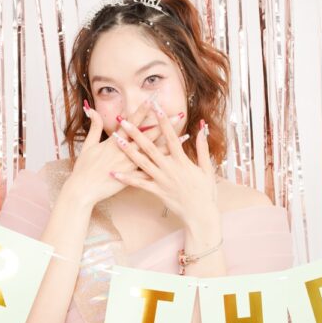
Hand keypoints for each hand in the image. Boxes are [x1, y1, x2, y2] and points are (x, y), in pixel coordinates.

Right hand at [66, 98, 186, 207]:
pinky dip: (165, 164)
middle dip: (164, 124)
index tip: (154, 98)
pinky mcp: (133, 178)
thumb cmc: (83, 169)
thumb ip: (93, 126)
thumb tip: (92, 109)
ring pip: (154, 152)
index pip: (132, 121)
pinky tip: (177, 161)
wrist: (82, 190)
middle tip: (178, 114)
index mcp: (114, 142)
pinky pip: (153, 170)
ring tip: (184, 136)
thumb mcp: (88, 145)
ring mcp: (130, 165)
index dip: (143, 109)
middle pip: (149, 134)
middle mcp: (125, 152)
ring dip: (170, 143)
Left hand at [109, 100, 216, 226]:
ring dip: (127, 150)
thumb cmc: (206, 192)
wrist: (201, 215)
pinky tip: (114, 173)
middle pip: (150, 147)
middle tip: (124, 120)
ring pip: (141, 162)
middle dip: (136, 132)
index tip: (156, 107)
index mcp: (182, 161)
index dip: (163, 121)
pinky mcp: (156, 191)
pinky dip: (126, 178)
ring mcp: (161, 180)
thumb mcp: (207, 168)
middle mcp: (169, 168)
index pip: (171, 137)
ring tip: (115, 139)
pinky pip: (139, 184)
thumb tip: (201, 129)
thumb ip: (202, 148)